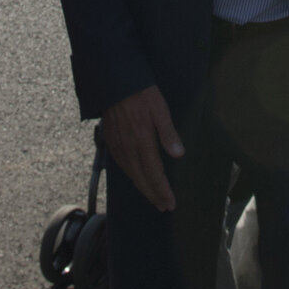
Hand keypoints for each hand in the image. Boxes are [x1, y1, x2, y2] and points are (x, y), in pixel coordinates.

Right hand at [103, 85, 182, 211]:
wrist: (114, 82)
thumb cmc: (141, 93)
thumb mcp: (160, 109)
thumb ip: (168, 133)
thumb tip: (178, 155)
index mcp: (142, 141)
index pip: (154, 174)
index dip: (162, 190)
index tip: (170, 203)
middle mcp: (128, 148)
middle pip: (142, 179)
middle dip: (154, 195)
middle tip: (164, 206)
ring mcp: (117, 146)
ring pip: (130, 174)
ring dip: (142, 188)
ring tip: (153, 197)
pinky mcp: (110, 141)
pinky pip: (121, 165)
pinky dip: (131, 176)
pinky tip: (136, 177)